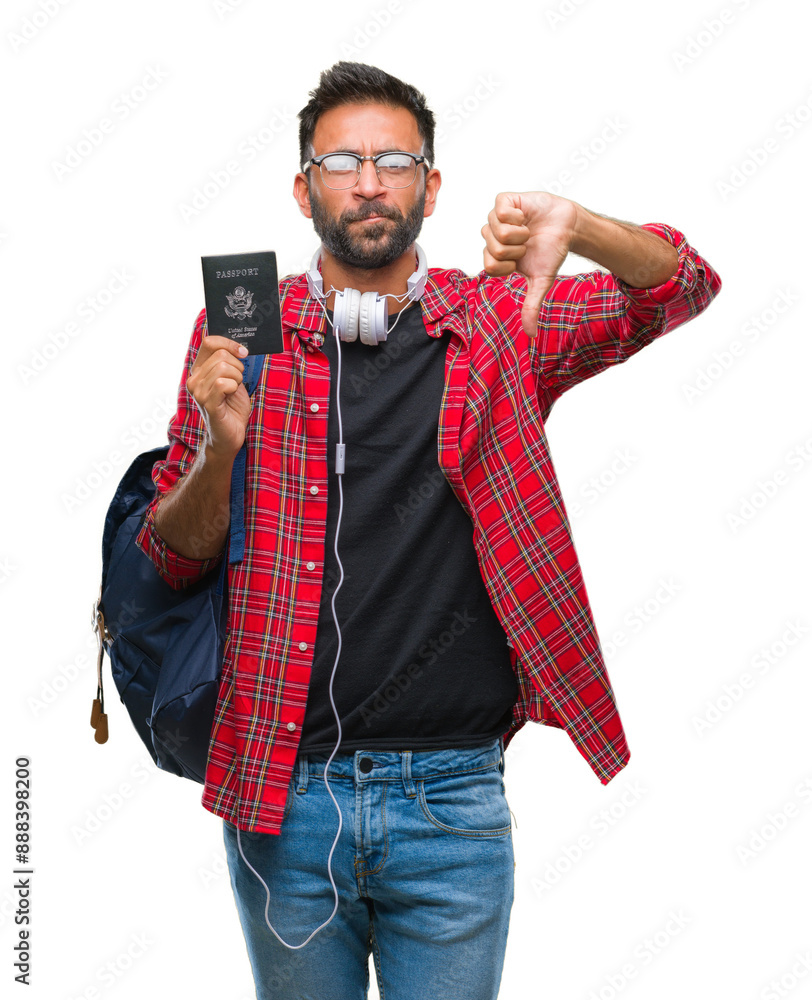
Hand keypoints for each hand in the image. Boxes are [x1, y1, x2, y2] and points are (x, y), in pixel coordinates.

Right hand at [186, 335, 251, 457]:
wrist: (229, 436)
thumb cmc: (232, 408)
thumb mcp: (232, 379)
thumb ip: (230, 362)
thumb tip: (240, 346)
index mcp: (198, 370)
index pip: (209, 342)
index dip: (229, 343)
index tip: (243, 353)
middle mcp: (194, 379)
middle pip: (221, 355)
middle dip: (238, 366)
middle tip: (238, 381)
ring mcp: (198, 391)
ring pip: (224, 368)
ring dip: (237, 378)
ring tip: (233, 391)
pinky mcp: (207, 403)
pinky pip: (224, 384)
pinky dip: (234, 388)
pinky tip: (230, 397)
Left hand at [481, 192, 578, 337]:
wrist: (568, 227)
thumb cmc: (551, 251)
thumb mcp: (540, 281)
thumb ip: (531, 306)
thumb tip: (530, 336)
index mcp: (496, 256)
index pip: (489, 266)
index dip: (509, 264)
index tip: (521, 260)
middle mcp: (492, 237)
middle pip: (494, 249)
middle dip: (517, 249)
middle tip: (527, 243)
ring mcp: (496, 218)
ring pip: (497, 230)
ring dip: (520, 232)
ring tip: (528, 229)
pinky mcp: (505, 201)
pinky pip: (500, 210)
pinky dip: (517, 216)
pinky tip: (525, 216)